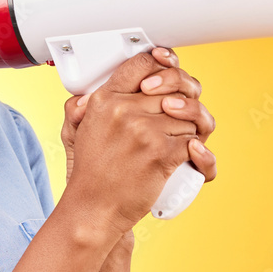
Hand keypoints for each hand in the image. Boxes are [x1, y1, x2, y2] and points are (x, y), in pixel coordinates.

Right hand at [60, 48, 216, 235]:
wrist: (94, 208)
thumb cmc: (91, 173)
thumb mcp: (77, 131)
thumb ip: (80, 107)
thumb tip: (89, 93)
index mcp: (104, 99)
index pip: (141, 63)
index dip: (162, 63)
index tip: (170, 68)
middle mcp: (123, 110)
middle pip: (171, 89)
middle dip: (182, 103)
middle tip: (179, 116)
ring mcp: (144, 131)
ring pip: (186, 116)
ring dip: (189, 130)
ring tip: (178, 141)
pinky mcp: (161, 153)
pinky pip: (192, 140)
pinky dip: (195, 152)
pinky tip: (187, 156)